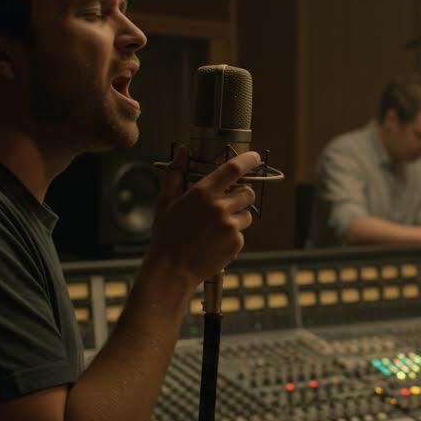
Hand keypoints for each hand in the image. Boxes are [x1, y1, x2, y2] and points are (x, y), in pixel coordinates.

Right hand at [146, 145, 259, 287]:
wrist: (172, 270)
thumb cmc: (166, 235)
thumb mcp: (165, 201)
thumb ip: (175, 173)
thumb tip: (182, 151)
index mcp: (202, 193)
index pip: (233, 169)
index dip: (248, 160)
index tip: (255, 157)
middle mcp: (220, 207)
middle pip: (248, 192)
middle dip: (241, 195)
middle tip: (227, 203)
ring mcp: (230, 226)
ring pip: (247, 214)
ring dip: (237, 216)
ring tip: (215, 227)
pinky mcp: (236, 243)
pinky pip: (241, 233)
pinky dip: (232, 235)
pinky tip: (214, 241)